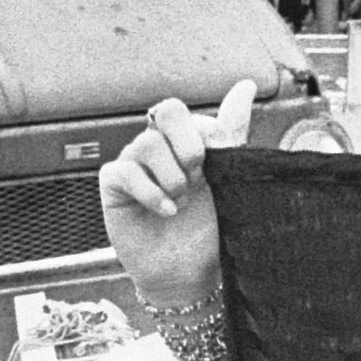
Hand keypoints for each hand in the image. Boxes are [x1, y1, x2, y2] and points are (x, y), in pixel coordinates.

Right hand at [99, 76, 256, 311]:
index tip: (211, 167)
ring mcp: (135, 164)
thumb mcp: (228, 180)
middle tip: (197, 176)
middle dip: (187, 144)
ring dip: (172, 177)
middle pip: (167, 110)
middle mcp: (159, 148)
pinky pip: (125, 170)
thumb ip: (233, 134)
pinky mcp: (115, 185)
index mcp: (186, 142)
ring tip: (181, 202)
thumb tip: (245, 86)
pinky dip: (150, 192)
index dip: (204, 136)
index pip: (190, 113)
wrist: (188, 274)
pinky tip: (166, 211)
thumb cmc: (207, 230)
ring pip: (147, 143)